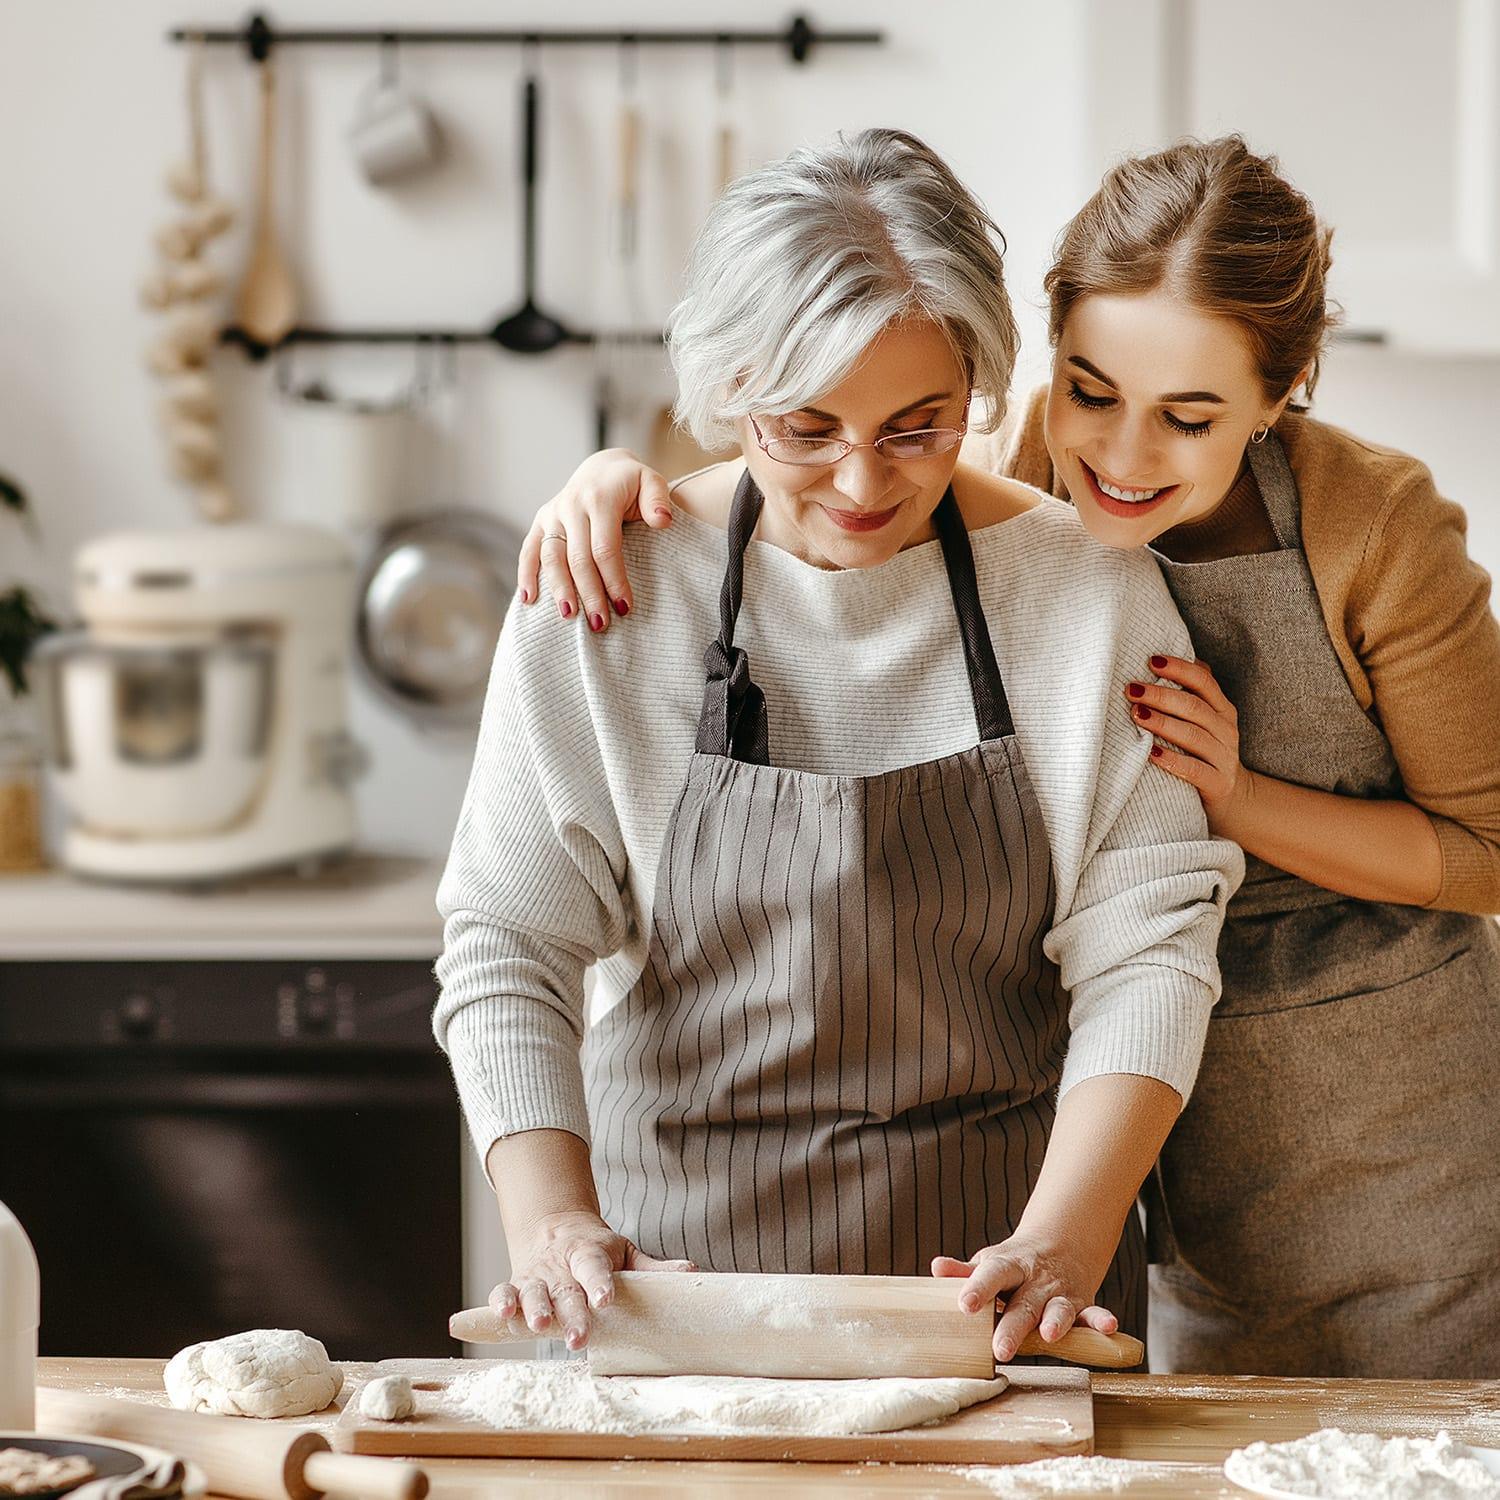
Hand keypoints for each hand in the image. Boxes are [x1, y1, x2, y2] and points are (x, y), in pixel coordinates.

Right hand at [488, 1209, 695, 1350]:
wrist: (555, 1230)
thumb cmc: (598, 1251)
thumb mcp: (625, 1252)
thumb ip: (653, 1267)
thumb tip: (692, 1272)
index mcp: (589, 1253)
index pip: (595, 1267)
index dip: (600, 1283)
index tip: (606, 1300)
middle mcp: (561, 1265)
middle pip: (565, 1289)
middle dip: (570, 1314)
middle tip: (578, 1338)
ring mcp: (537, 1275)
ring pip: (533, 1291)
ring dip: (534, 1309)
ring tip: (538, 1327)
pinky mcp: (516, 1284)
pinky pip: (504, 1291)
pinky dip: (500, 1303)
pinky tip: (502, 1315)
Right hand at [518, 448, 673, 632]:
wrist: (602, 467)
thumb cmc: (632, 484)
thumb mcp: (651, 482)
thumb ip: (658, 500)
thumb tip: (662, 521)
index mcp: (600, 499)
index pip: (605, 548)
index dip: (614, 580)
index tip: (624, 607)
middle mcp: (571, 506)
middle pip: (578, 558)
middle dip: (589, 593)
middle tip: (600, 624)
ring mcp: (553, 513)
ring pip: (551, 557)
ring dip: (559, 589)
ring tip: (569, 617)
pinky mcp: (540, 521)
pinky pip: (529, 550)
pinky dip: (526, 575)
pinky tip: (528, 601)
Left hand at [932, 1231, 1119, 1364]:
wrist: (1059, 1243)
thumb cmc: (1013, 1264)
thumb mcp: (990, 1262)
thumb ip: (966, 1272)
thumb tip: (936, 1268)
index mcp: (1008, 1266)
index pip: (991, 1275)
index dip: (978, 1288)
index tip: (964, 1305)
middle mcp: (1034, 1280)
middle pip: (1022, 1303)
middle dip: (1013, 1326)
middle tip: (1000, 1349)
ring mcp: (1059, 1292)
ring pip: (1058, 1308)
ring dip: (1056, 1321)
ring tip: (1049, 1336)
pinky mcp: (1081, 1305)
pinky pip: (1092, 1313)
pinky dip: (1101, 1321)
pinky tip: (1109, 1327)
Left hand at [1126, 654, 1253, 832]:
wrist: (1233, 798)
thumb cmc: (1203, 752)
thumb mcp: (1204, 721)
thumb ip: (1190, 694)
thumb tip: (1158, 661)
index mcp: (1222, 709)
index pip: (1204, 681)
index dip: (1179, 669)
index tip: (1151, 660)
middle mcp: (1226, 730)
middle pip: (1194, 707)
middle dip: (1161, 695)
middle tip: (1132, 689)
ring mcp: (1224, 757)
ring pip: (1193, 736)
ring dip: (1163, 723)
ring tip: (1136, 715)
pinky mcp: (1218, 784)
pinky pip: (1194, 770)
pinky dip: (1172, 760)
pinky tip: (1151, 753)